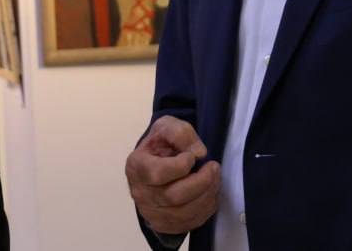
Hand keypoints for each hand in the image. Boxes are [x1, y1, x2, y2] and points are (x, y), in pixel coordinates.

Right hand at [125, 116, 220, 234]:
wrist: (156, 160)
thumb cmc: (161, 143)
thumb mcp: (167, 126)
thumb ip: (181, 133)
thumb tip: (199, 153)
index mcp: (136, 166)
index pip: (158, 173)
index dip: (180, 166)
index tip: (191, 156)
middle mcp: (140, 193)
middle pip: (174, 196)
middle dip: (201, 181)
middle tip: (214, 167)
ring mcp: (151, 212)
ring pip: (184, 212)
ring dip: (207, 195)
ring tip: (214, 178)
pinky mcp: (165, 225)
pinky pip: (190, 223)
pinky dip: (206, 208)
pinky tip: (210, 193)